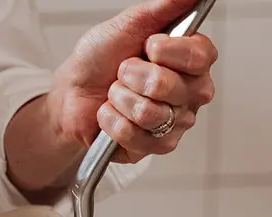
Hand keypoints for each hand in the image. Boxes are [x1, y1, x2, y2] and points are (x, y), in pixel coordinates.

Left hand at [47, 0, 218, 163]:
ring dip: (119, 98)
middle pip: (168, 86)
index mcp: (193, 61)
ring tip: (115, 93)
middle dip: (132, 75)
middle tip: (123, 72)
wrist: (71, 91)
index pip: (200, 56)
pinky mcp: (154, 147)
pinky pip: (135, 136)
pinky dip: (112, 122)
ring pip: (150, 113)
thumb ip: (166, 6)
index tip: (148, 46)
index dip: (167, 51)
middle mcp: (190, 93)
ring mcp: (175, 123)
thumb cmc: (102, 59)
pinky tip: (110, 114)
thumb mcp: (131, 23)